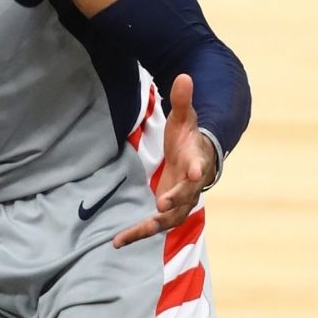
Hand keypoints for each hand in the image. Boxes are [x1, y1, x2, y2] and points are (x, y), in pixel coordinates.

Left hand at [113, 74, 215, 248]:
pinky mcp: (168, 211)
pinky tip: (117, 242)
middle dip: (176, 200)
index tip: (195, 171)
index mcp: (197, 162)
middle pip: (187, 197)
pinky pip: (154, 225)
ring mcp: (181, 202)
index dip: (198, 170)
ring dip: (150, 226)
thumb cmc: (189, 137)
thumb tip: (184, 75)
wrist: (197, 157)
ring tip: (127, 236)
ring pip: (169, 219)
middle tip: (162, 204)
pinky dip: (137, 233)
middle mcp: (192, 187)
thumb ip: (183, 100)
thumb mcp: (185, 117)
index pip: (200, 167)